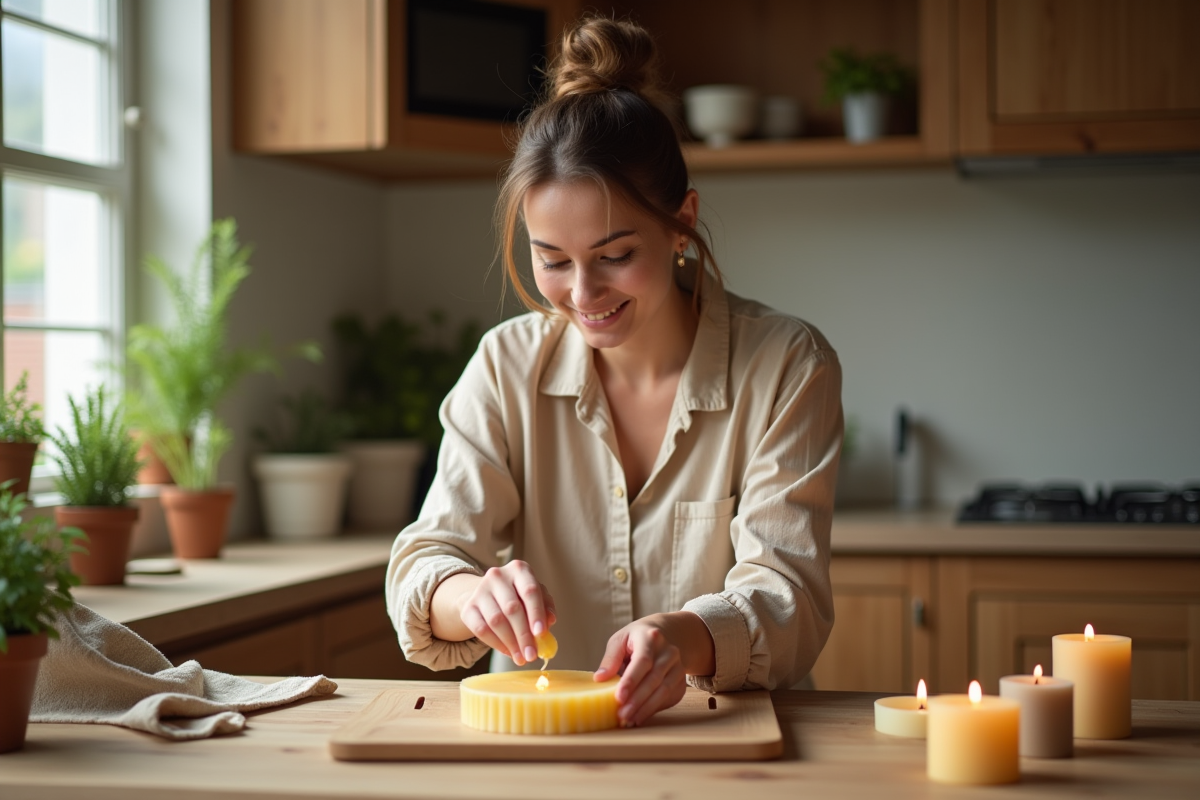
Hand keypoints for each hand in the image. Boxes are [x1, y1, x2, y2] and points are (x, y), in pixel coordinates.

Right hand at [457, 560, 555, 665]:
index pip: (529, 591)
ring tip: (521, 658)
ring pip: (496, 621)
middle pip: (512, 608)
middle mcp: (497, 576)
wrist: (488, 595)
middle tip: (532, 655)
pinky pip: (481, 629)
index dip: (536, 613)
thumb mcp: (535, 597)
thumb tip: (550, 621)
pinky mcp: (468, 607)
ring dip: (510, 643)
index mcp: (519, 569)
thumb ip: (545, 607)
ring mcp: (480, 590)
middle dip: (523, 635)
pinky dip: (496, 644)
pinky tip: (508, 652)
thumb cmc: (519, 596)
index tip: (541, 634)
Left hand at [594, 612, 712, 726]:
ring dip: (646, 708)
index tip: (619, 698)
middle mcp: (669, 651)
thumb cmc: (636, 639)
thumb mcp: (620, 641)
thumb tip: (600, 678)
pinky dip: (654, 709)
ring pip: (664, 690)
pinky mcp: (681, 680)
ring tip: (629, 719)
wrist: (665, 635)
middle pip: (654, 678)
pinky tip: (640, 716)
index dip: (631, 680)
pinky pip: (669, 697)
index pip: (643, 661)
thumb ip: (610, 659)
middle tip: (621, 714)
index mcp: (650, 637)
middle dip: (637, 700)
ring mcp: (678, 666)